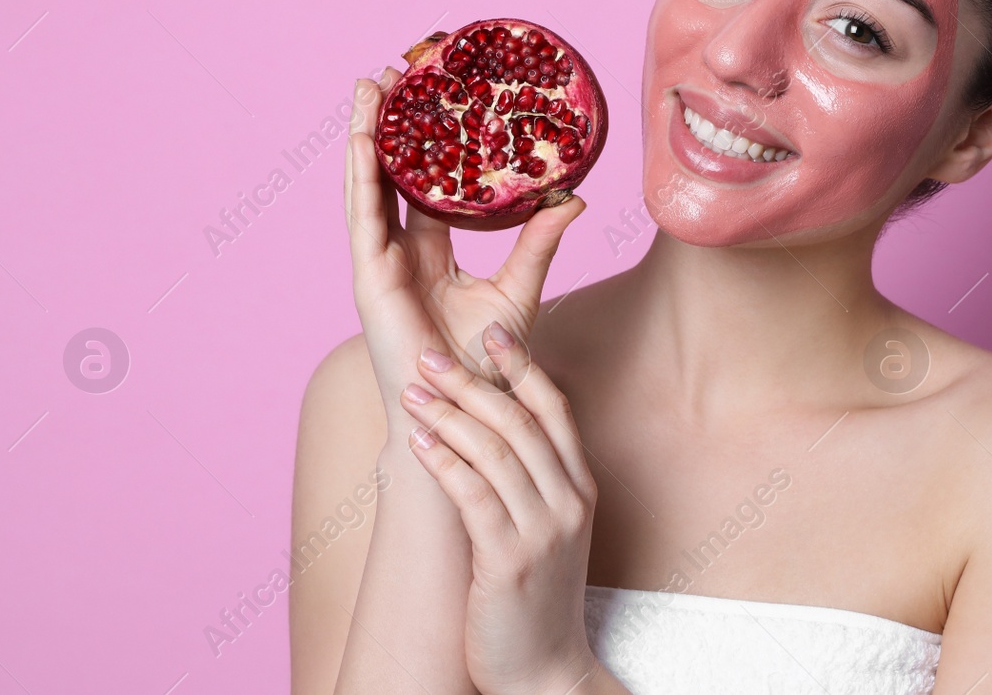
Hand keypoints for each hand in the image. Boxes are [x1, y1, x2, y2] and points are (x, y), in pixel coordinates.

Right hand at [344, 71, 587, 443]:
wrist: (469, 412)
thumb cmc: (489, 364)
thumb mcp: (519, 289)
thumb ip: (539, 242)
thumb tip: (573, 198)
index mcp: (429, 253)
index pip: (422, 184)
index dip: (423, 141)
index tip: (430, 94)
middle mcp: (399, 253)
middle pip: (389, 175)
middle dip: (386, 124)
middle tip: (392, 70)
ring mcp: (379, 265)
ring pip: (369, 187)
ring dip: (365, 136)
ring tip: (367, 87)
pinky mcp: (370, 280)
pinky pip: (364, 219)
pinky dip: (361, 178)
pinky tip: (360, 141)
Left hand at [402, 320, 606, 694]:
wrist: (544, 671)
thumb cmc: (535, 597)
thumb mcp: (548, 529)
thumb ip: (532, 479)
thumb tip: (491, 426)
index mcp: (580, 487)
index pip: (554, 408)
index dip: (522, 366)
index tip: (491, 331)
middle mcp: (569, 502)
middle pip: (520, 421)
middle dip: (471, 381)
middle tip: (430, 355)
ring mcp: (543, 531)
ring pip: (494, 451)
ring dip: (448, 415)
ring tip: (411, 393)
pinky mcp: (509, 561)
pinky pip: (474, 495)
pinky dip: (444, 462)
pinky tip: (418, 443)